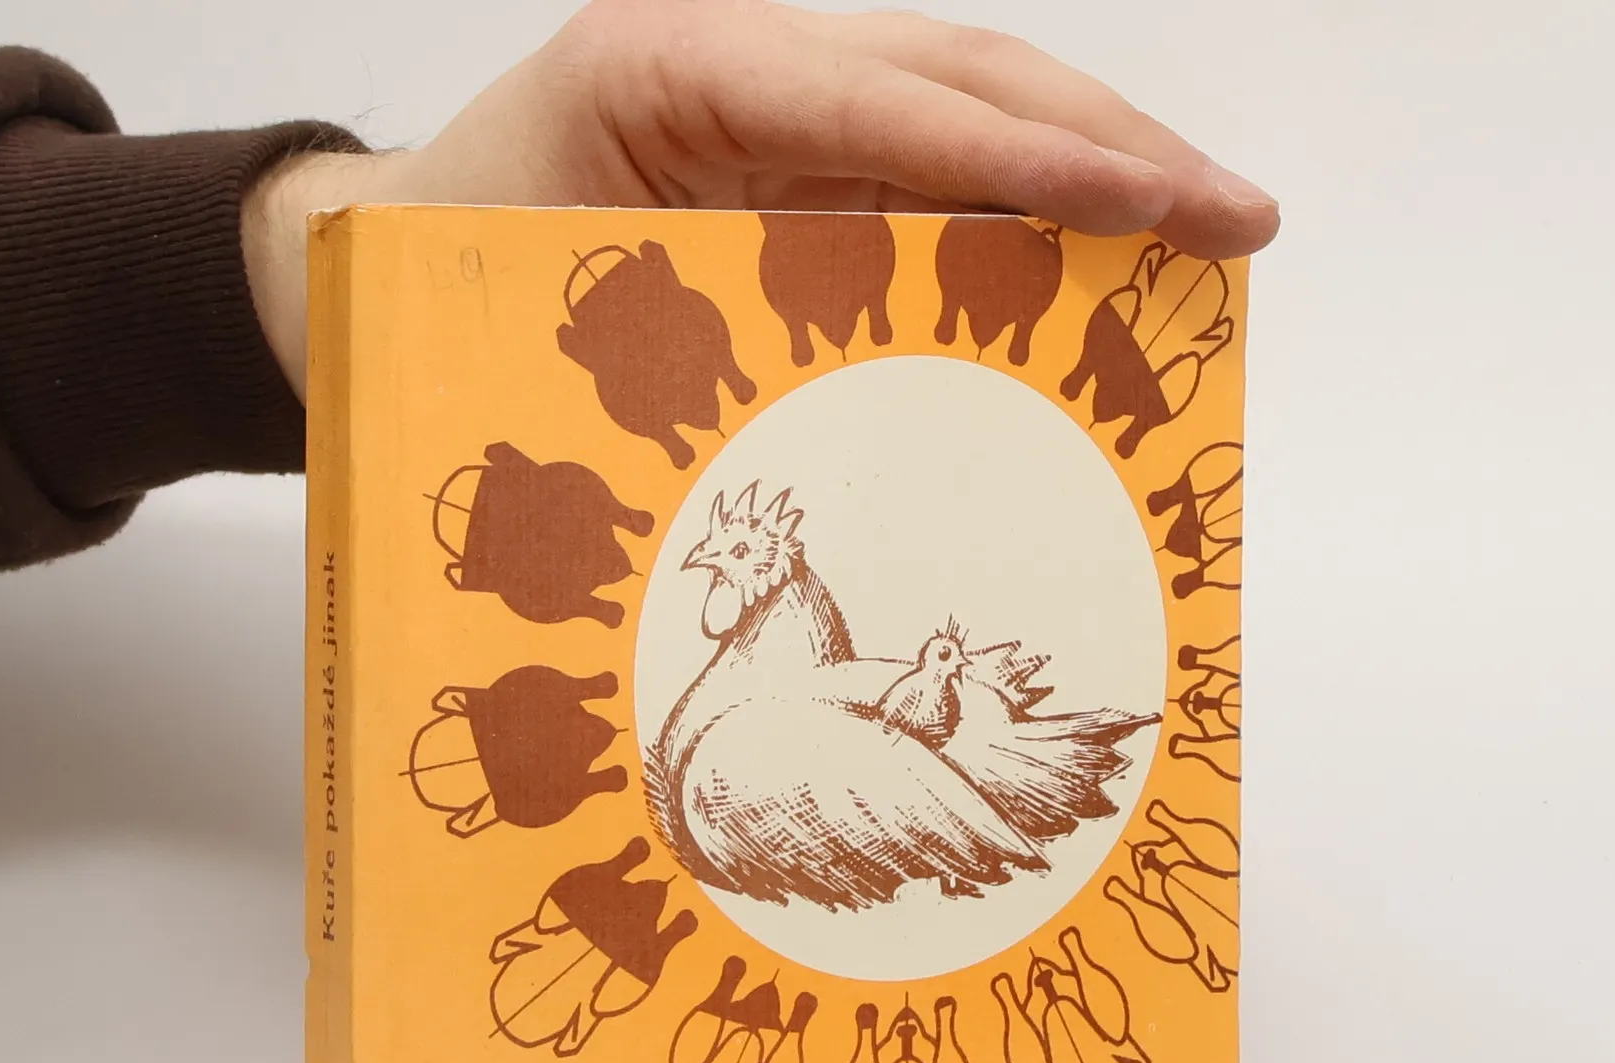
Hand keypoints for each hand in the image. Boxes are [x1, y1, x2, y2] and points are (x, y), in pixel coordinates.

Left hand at [243, 0, 1279, 395]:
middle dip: (1112, 147)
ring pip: (966, 113)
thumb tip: (852, 449)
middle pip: (962, 78)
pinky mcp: (792, 151)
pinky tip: (1104, 261)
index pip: (885, 101)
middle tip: (1237, 217)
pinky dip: (1024, 214)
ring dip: (1094, 172)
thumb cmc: (441, 291)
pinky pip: (930, 171)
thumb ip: (692, 344)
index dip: (1028, 156)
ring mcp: (774, 99)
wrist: (377, 260)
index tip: (1154, 203)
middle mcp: (740, 61)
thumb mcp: (547, 319)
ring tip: (1209, 234)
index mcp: (669, 67)